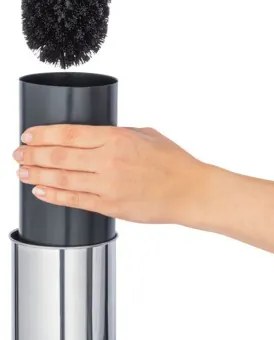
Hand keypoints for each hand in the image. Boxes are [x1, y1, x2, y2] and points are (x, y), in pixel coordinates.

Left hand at [12, 125, 206, 223]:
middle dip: (33, 154)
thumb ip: (116, 134)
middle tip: (19, 153)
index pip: (69, 133)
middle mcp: (109, 161)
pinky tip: (41, 191)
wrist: (190, 191)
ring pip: (62, 179)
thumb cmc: (172, 162)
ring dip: (38, 175)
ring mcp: (108, 186)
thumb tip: (93, 135)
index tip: (28, 135)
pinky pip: (75, 200)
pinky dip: (54, 195)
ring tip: (23, 171)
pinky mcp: (110, 206)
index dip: (43, 134)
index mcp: (116, 138)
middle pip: (59, 156)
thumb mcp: (144, 134)